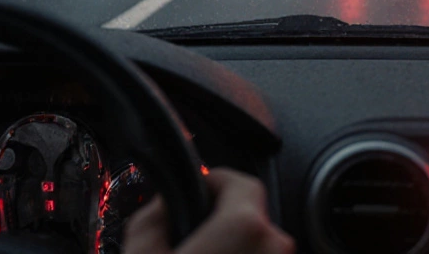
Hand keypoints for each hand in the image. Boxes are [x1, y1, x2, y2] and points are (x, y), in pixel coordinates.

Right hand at [123, 168, 294, 253]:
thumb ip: (153, 216)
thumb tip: (162, 204)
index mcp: (245, 228)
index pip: (240, 181)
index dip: (213, 182)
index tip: (196, 188)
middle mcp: (275, 250)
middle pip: (250, 218)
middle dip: (222, 220)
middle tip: (191, 235)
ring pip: (257, 249)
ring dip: (234, 249)